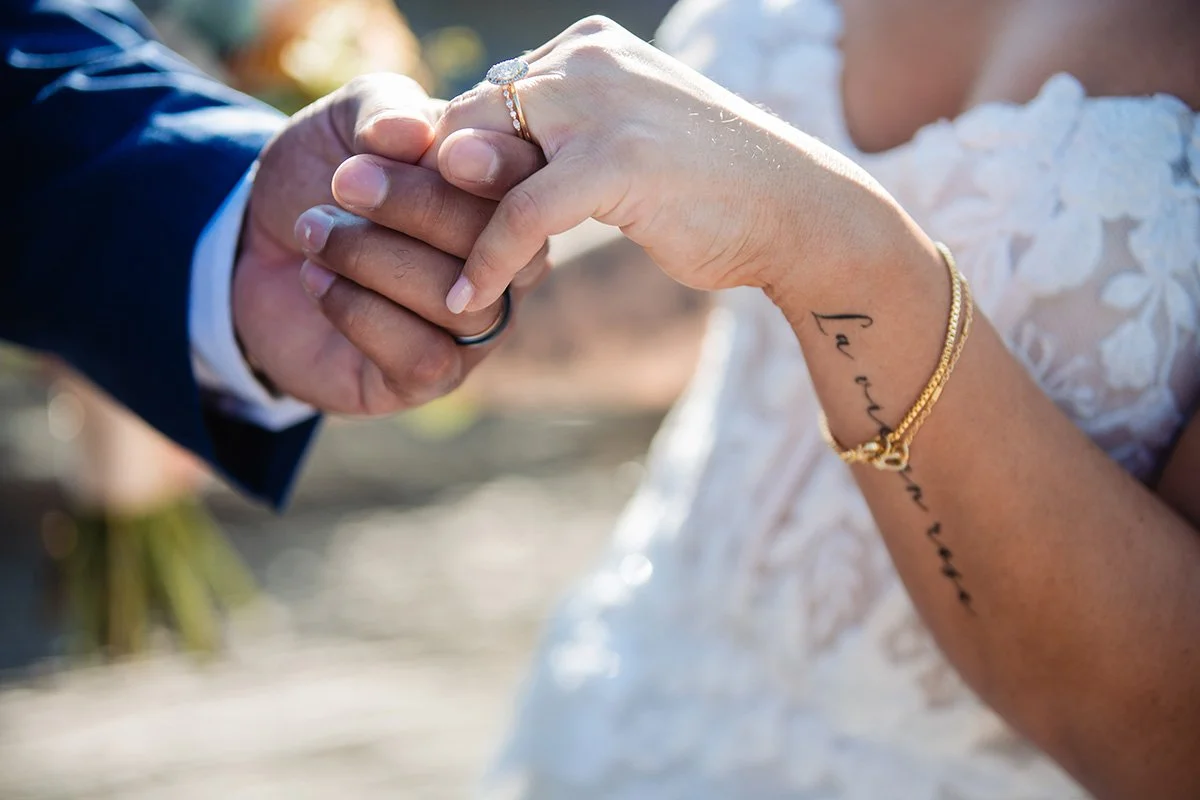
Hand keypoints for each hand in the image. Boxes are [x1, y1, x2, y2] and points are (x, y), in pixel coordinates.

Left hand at [234, 74, 545, 415]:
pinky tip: (316, 279)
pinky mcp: (429, 379)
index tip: (437, 148)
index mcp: (504, 201)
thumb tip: (415, 133)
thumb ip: (385, 110)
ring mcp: (473, 330)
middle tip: (345, 181)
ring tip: (314, 230)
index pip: (529, 188)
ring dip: (374, 259)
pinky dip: (360, 311)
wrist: (255, 247)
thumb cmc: (321, 179)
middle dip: (417, 208)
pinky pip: (423, 355)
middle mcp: (504, 270)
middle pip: (498, 248)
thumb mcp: (347, 122)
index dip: (493, 168)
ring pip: (462, 306)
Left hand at [429, 16, 897, 313]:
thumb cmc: (708, 188)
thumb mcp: (618, 146)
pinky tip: (466, 298)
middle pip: (467, 118)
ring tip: (401, 262)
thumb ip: (553, 141)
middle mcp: (586, 60)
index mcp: (586, 49)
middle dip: (416, 177)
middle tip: (367, 220)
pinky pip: (521, 213)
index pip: (484, 95)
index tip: (402, 200)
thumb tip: (465, 157)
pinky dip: (488, 258)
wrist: (797, 210)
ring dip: (435, 216)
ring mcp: (603, 105)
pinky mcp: (616, 160)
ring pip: (481, 158)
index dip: (439, 152)